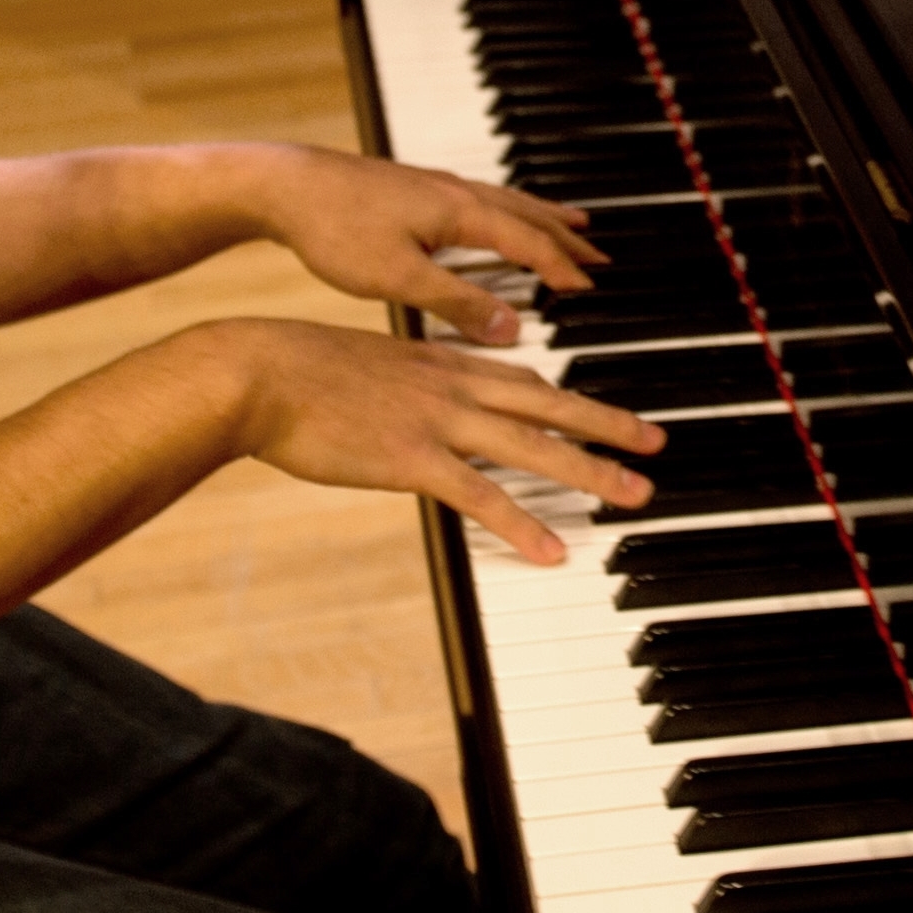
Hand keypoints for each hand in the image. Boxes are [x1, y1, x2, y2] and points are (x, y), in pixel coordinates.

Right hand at [197, 320, 665, 562]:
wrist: (257, 370)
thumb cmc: (293, 369)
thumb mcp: (361, 365)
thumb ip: (398, 384)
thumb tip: (406, 403)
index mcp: (439, 361)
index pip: (520, 378)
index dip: (566, 395)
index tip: (598, 408)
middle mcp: (451, 385)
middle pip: (548, 405)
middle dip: (607, 424)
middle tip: (654, 443)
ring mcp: (437, 421)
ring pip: (533, 447)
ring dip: (589, 472)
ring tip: (634, 495)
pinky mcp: (413, 459)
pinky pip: (482, 496)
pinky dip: (522, 523)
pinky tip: (552, 550)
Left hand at [230, 146, 602, 344]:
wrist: (281, 185)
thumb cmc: (333, 228)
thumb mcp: (398, 279)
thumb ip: (457, 303)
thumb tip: (512, 329)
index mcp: (459, 212)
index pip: (529, 242)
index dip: (561, 269)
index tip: (590, 291)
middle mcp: (454, 192)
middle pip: (527, 214)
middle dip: (566, 237)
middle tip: (600, 257)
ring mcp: (433, 185)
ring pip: (505, 201)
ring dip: (543, 217)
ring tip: (570, 225)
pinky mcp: (411, 188)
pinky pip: (480, 197)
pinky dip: (507, 209)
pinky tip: (492, 218)